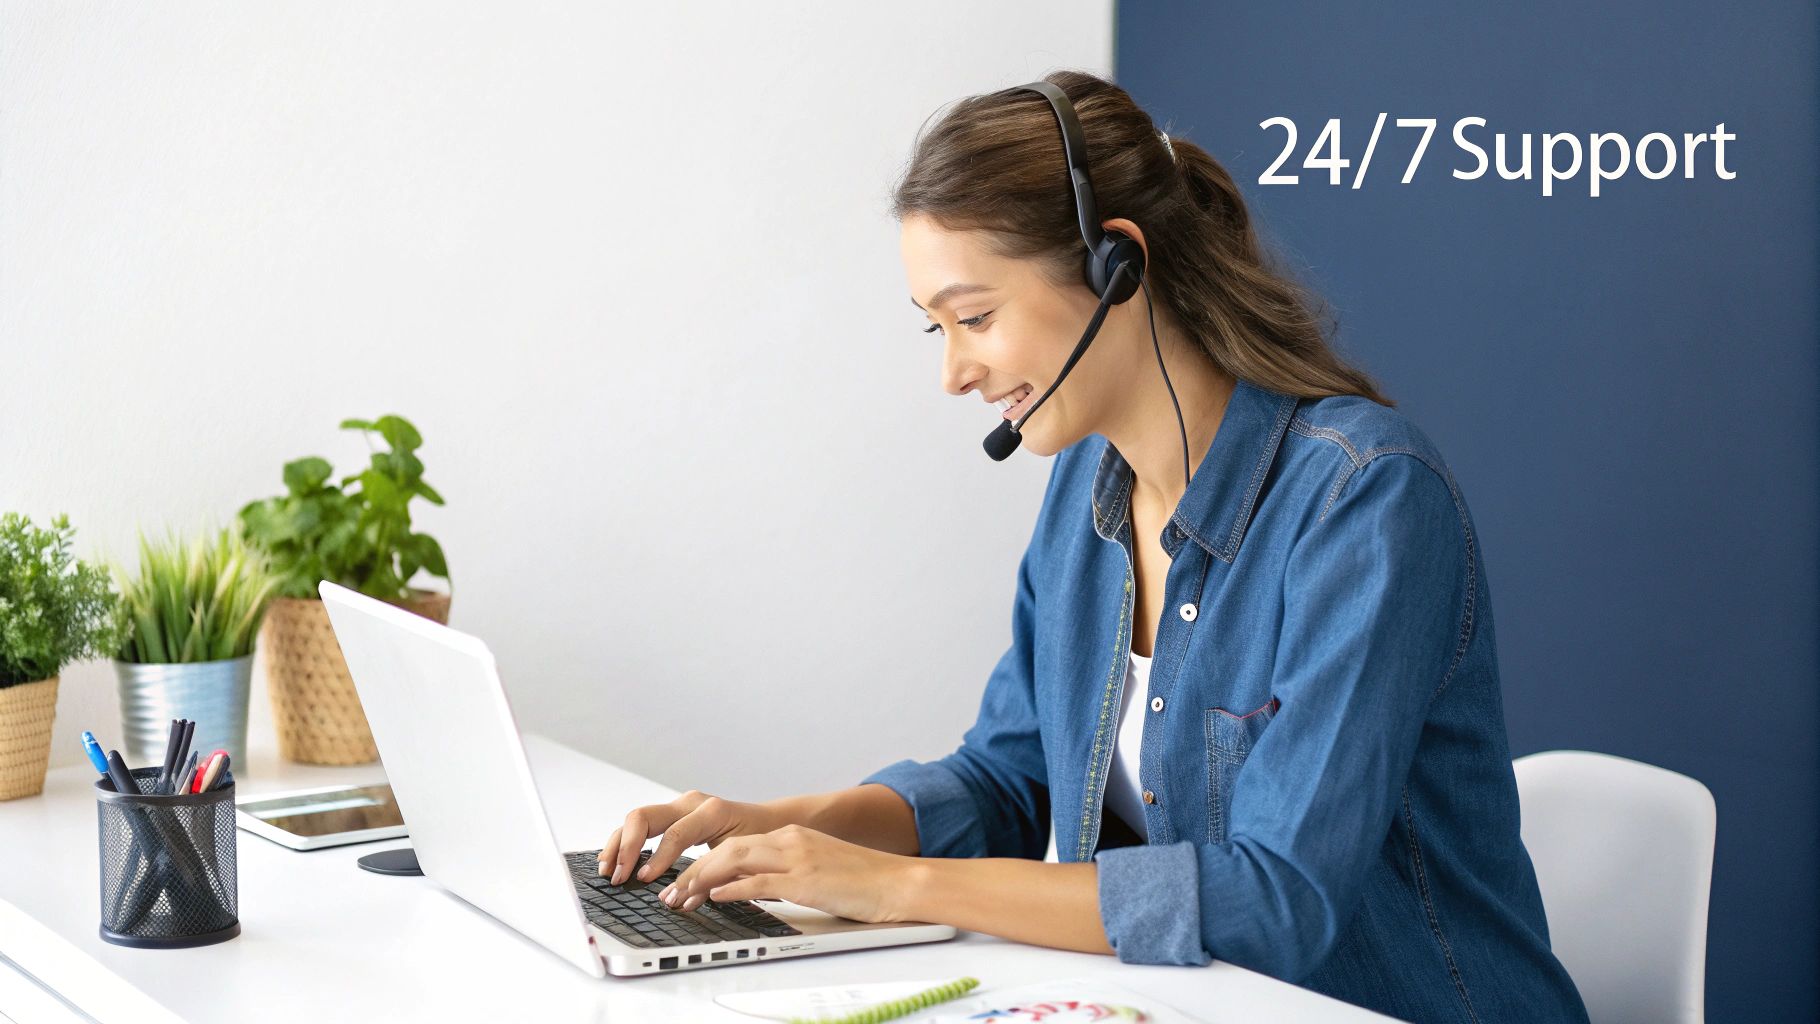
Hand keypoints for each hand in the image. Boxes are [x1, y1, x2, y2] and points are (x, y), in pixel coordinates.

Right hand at [597, 790, 783, 884]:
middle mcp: (690, 803)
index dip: (657, 857)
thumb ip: (711, 877)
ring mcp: (678, 806)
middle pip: (644, 817)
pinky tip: (614, 859)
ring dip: (618, 843)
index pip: (676, 833)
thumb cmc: (757, 838)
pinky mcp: (671, 814)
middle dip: (627, 847)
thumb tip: (679, 900)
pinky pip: (641, 824)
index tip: (644, 879)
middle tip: (619, 876)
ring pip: (637, 818)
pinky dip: (625, 841)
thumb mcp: (740, 858)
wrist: (769, 821)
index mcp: (711, 811)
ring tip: (607, 869)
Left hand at [659, 823, 917, 923]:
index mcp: (792, 836)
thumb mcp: (817, 869)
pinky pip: (759, 881)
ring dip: (701, 880)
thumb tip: (750, 889)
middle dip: (692, 871)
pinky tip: (714, 897)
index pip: (735, 844)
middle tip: (669, 892)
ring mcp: (797, 858)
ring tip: (681, 898)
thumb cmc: (862, 881)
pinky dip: (731, 888)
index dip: (703, 863)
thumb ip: (784, 873)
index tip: (683, 882)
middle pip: (727, 849)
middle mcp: (790, 841)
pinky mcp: (806, 880)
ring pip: (734, 860)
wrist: (897, 882)